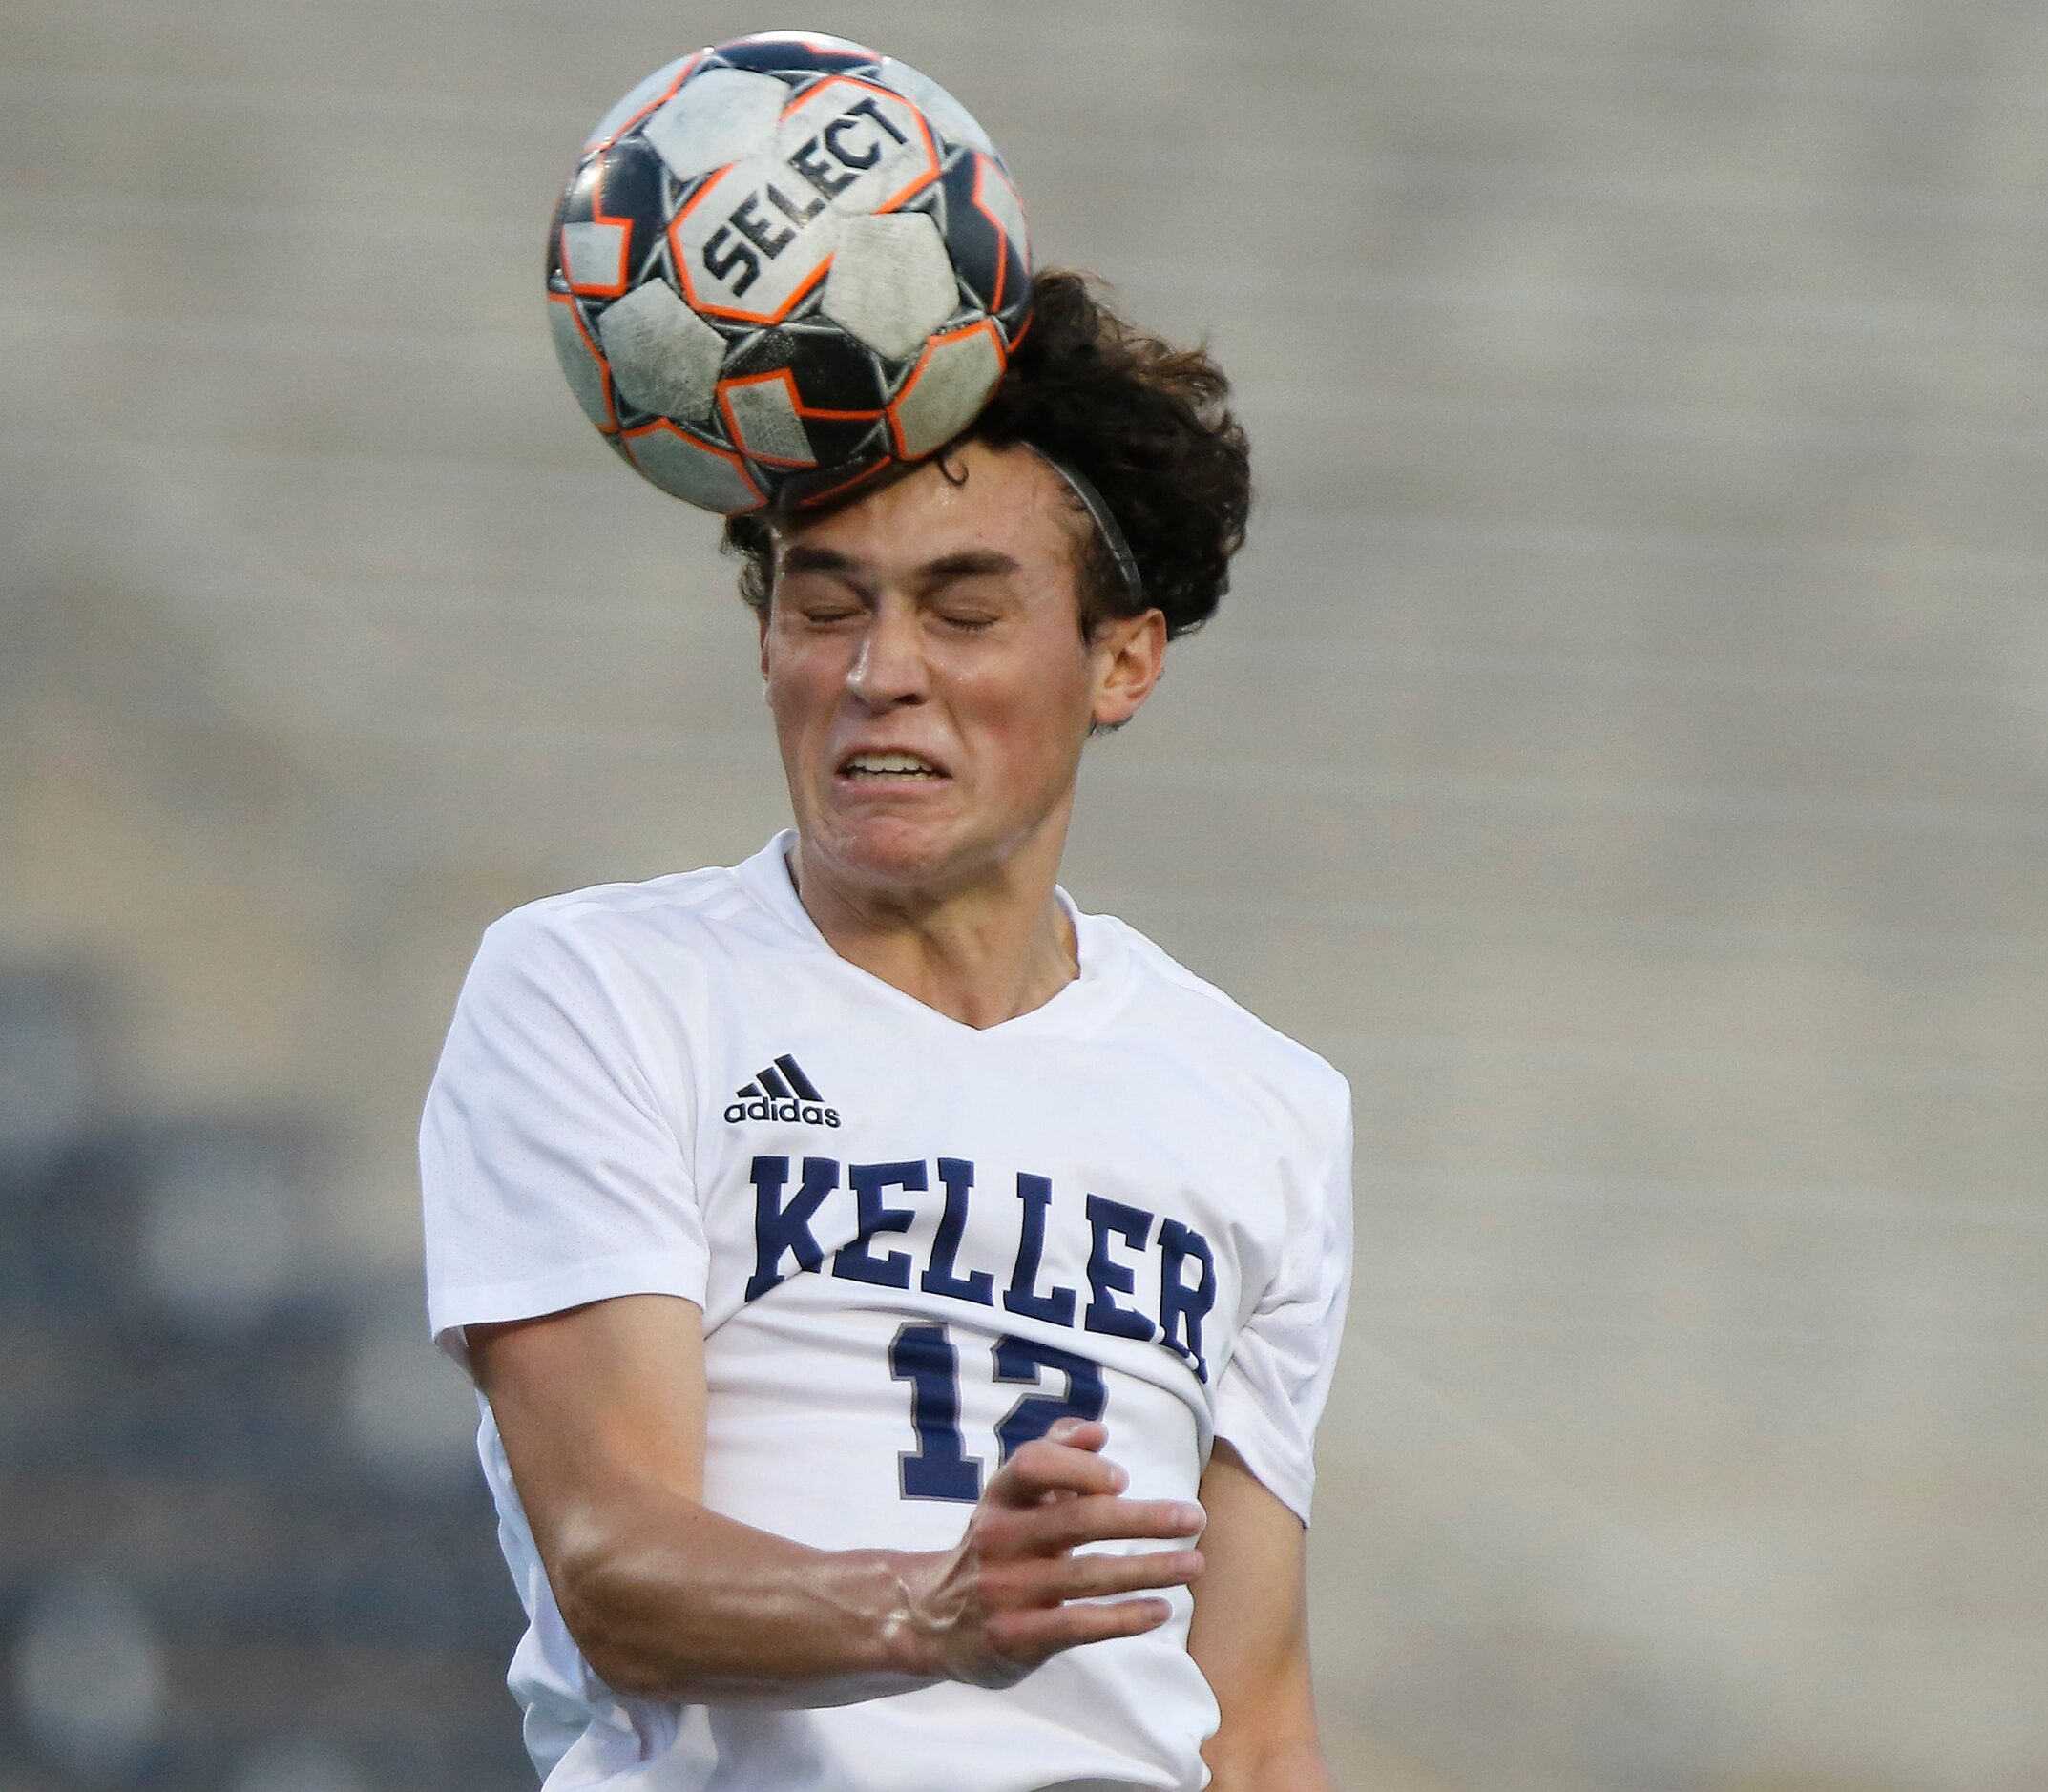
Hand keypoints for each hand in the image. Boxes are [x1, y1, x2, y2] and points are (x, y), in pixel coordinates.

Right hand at [893, 1418, 1205, 1688]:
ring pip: (1089, 1576)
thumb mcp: (1012, 1496)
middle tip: (1194, 1517)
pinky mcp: (1017, 1636)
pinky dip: (1126, 1617)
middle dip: (1143, 1518)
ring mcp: (1006, 1590)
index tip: (1124, 1479)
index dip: (1079, 1467)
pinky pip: (1081, 1625)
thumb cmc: (997, 1544)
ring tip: (1194, 1564)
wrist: (933, 1619)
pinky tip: (1161, 1608)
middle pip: (1077, 1520)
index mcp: (999, 1495)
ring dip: (1150, 1568)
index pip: (1034, 1464)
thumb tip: (1098, 1430)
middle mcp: (998, 1538)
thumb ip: (1055, 1455)